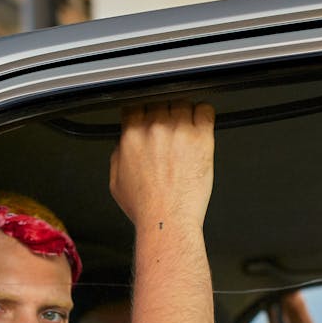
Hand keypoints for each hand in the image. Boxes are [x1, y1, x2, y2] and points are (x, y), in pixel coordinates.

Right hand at [109, 101, 214, 230]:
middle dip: (163, 115)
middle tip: (167, 132)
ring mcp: (179, 131)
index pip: (135, 107)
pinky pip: (205, 110)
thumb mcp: (116, 182)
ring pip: (182, 103)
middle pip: (160, 103)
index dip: (142, 113)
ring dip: (183, 114)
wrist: (168, 220)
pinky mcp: (201, 138)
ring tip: (185, 131)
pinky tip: (200, 124)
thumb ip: (118, 154)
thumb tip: (123, 143)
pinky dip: (204, 114)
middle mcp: (154, 129)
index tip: (147, 120)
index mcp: (132, 136)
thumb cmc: (145, 207)